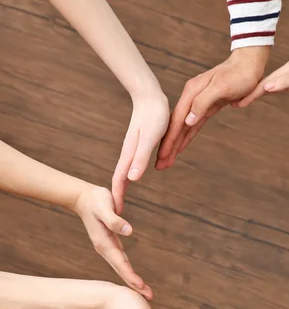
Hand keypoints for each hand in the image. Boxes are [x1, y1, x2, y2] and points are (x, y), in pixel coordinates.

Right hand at [72, 185, 150, 298]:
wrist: (84, 197)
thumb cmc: (96, 200)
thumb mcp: (105, 207)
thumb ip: (115, 220)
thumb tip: (129, 232)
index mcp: (104, 243)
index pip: (121, 264)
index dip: (132, 276)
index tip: (142, 287)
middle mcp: (105, 249)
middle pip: (122, 270)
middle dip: (135, 285)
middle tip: (150, 297)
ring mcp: (107, 247)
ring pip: (122, 267)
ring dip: (132, 280)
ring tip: (144, 291)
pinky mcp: (110, 243)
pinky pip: (121, 261)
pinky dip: (128, 271)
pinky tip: (133, 278)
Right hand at [112, 92, 169, 213]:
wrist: (150, 96)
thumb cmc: (153, 116)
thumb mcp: (150, 139)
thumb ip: (141, 159)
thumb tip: (132, 180)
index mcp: (130, 155)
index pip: (120, 180)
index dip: (118, 196)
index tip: (115, 213)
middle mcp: (129, 153)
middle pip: (121, 177)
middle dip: (118, 195)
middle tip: (116, 212)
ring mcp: (134, 148)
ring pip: (127, 170)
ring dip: (124, 185)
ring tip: (121, 198)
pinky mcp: (140, 143)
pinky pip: (135, 162)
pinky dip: (133, 173)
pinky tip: (135, 175)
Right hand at [156, 47, 269, 169]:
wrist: (248, 66)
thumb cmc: (237, 76)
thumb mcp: (221, 87)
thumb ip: (202, 102)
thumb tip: (187, 121)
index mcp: (191, 92)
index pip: (177, 120)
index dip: (170, 138)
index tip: (161, 155)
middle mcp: (192, 98)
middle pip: (177, 126)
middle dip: (168, 146)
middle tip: (160, 166)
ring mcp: (199, 103)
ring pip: (185, 128)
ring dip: (176, 144)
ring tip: (166, 161)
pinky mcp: (208, 107)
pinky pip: (195, 126)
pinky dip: (187, 137)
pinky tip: (181, 147)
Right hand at [237, 43, 288, 107]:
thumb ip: (287, 83)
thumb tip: (266, 86)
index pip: (267, 82)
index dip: (252, 93)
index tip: (239, 103)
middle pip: (268, 83)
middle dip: (251, 93)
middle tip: (236, 104)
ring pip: (273, 85)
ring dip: (259, 93)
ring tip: (245, 101)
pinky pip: (282, 88)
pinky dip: (271, 92)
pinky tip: (264, 95)